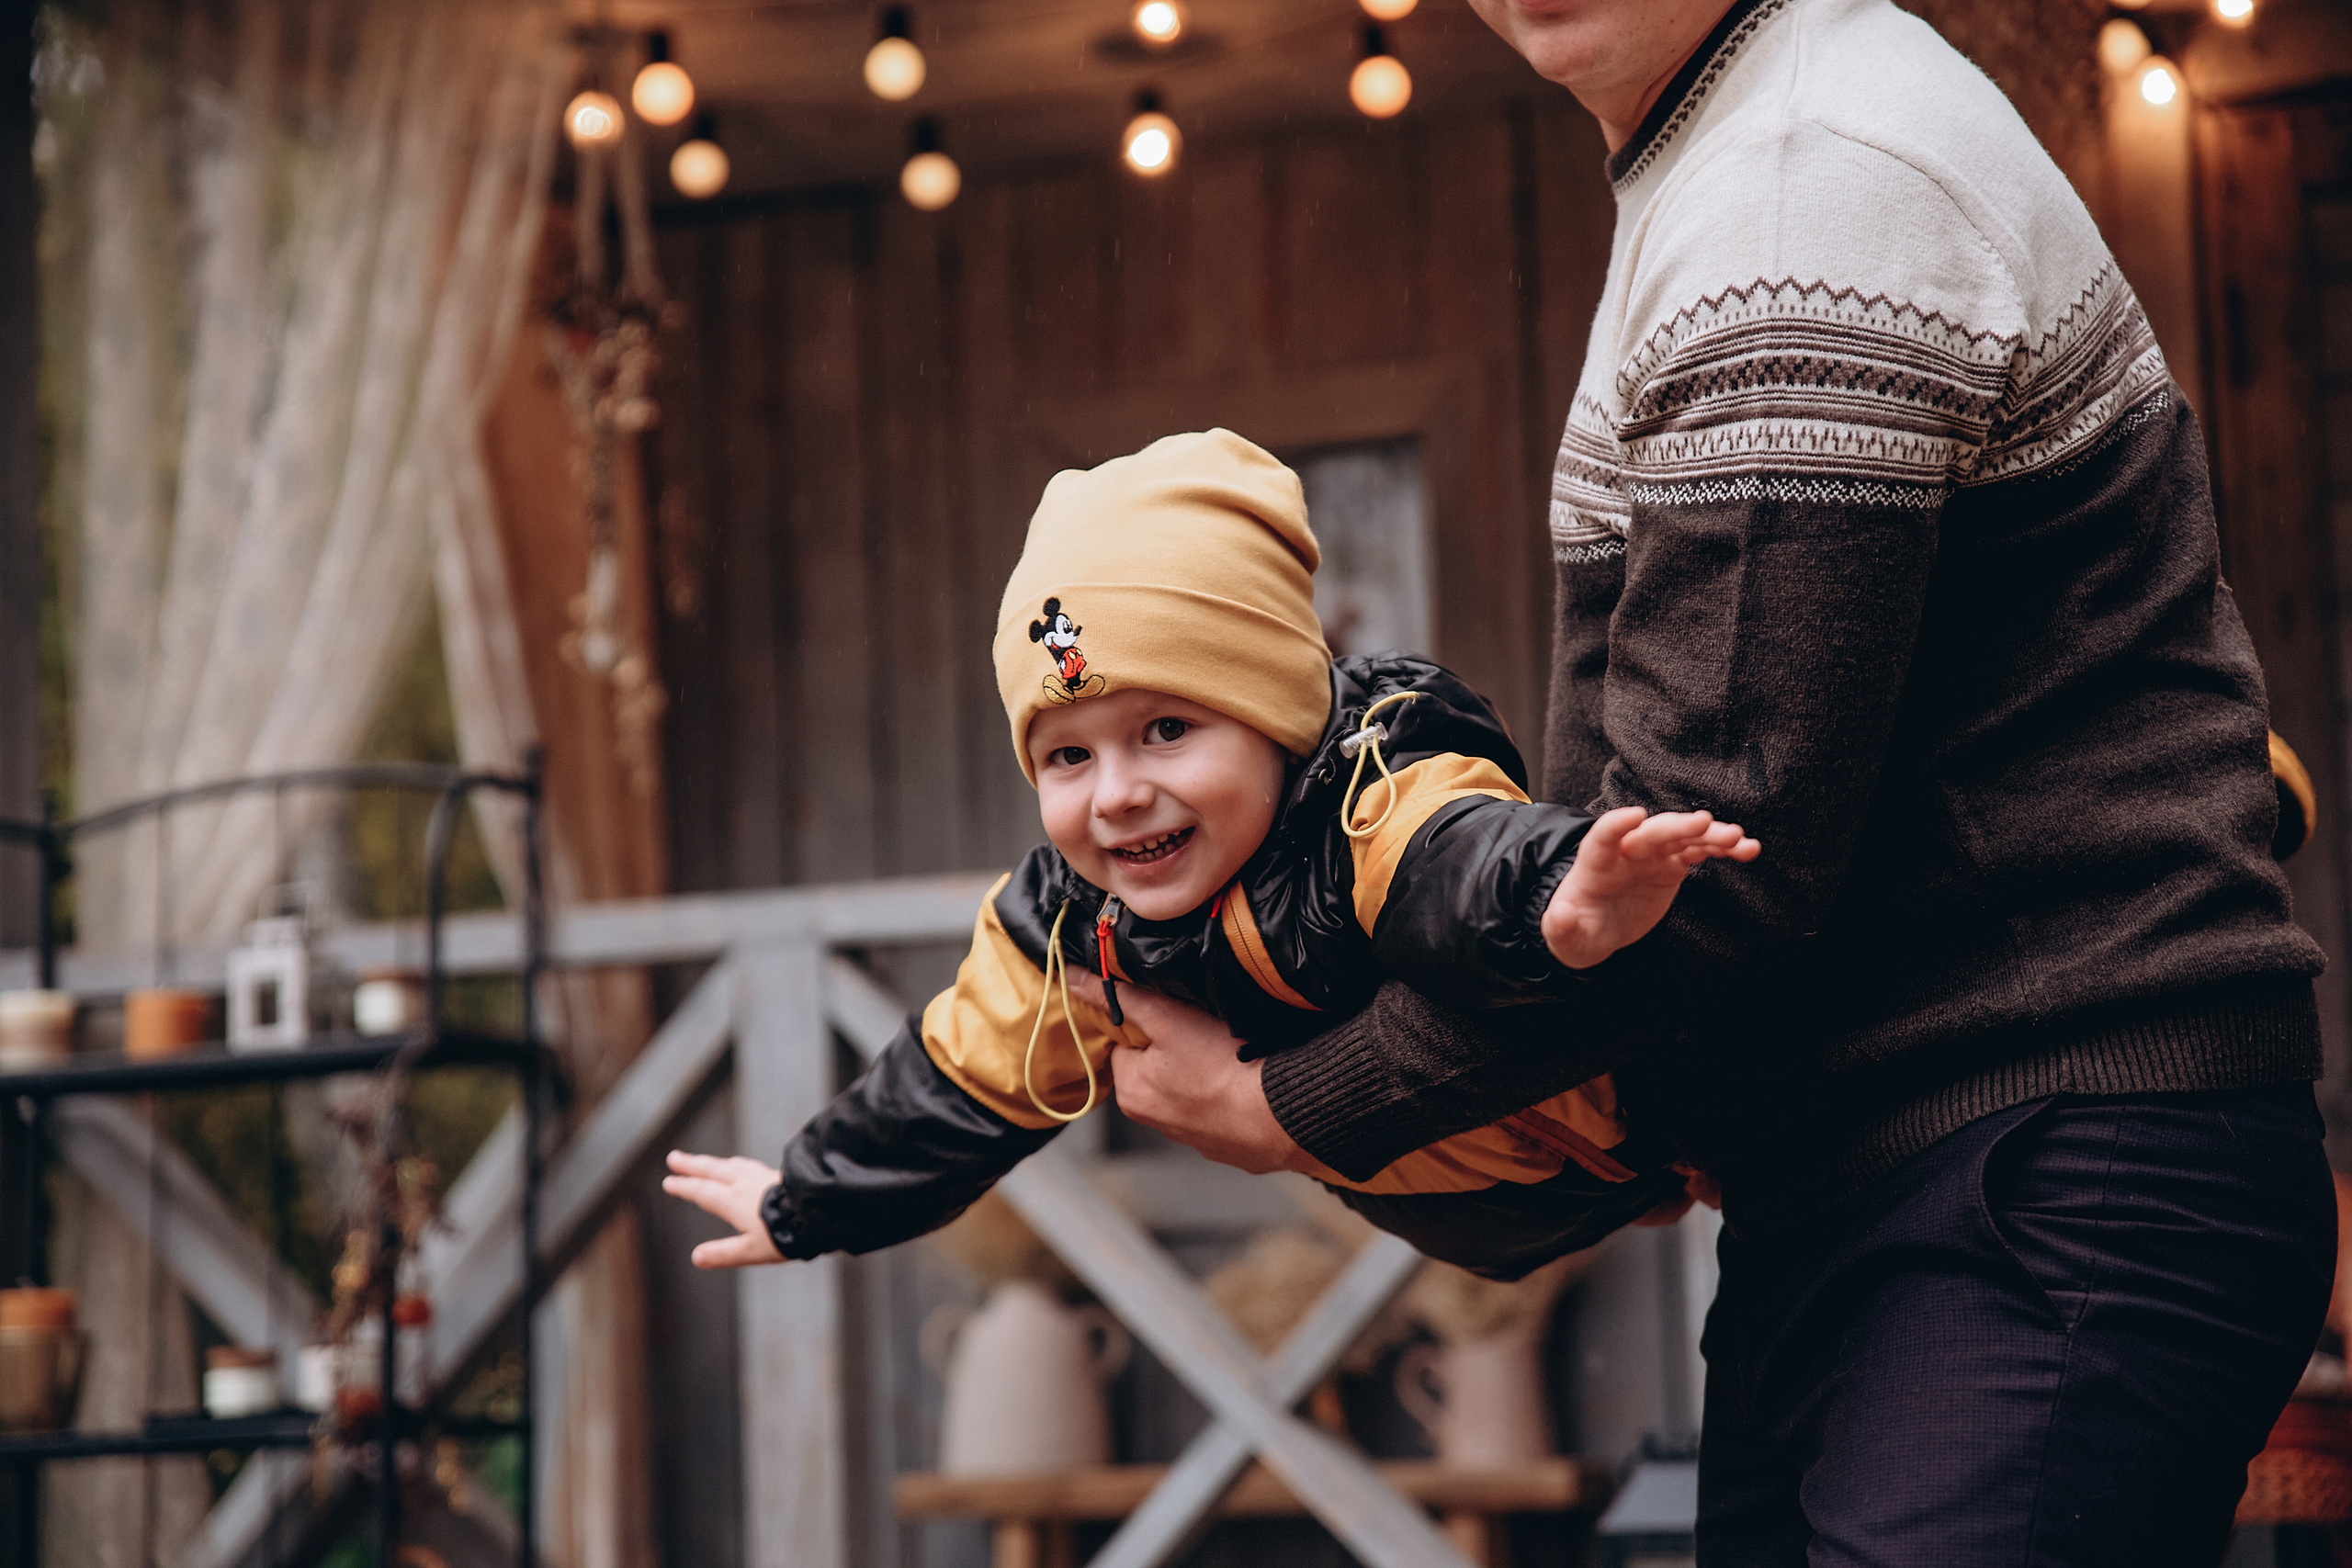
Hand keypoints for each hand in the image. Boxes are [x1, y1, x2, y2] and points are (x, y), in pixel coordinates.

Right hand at [662, 1150, 786, 1267]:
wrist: (819, 1211)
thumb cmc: (786, 1234)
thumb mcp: (751, 1250)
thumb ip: (723, 1253)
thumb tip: (696, 1257)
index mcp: (734, 1201)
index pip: (703, 1192)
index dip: (684, 1187)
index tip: (669, 1181)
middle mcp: (745, 1184)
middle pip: (713, 1170)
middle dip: (692, 1165)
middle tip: (674, 1157)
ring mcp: (762, 1176)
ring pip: (732, 1165)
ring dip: (715, 1162)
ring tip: (707, 1161)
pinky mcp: (778, 1175)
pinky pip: (750, 1165)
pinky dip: (738, 1164)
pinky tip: (744, 1166)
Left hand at [1065, 972, 1315, 1175]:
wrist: (1286, 1114)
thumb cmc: (1225, 1065)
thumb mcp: (1167, 1018)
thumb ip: (1120, 998)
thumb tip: (1073, 977)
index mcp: (1132, 1093)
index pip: (1126, 1046)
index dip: (1149, 1023)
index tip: (1176, 1013)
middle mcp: (1156, 1123)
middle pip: (1159, 1068)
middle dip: (1180, 1049)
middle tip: (1210, 1031)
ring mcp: (1197, 1139)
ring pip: (1193, 1090)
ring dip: (1208, 1072)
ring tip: (1234, 1054)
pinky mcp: (1232, 1147)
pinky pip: (1226, 1111)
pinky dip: (1235, 1095)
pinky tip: (1251, 1079)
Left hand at [1542, 805, 1759, 969]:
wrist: (1597, 929)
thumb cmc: (1578, 929)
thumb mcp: (1565, 936)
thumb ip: (1560, 927)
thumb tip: (1559, 916)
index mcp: (1594, 865)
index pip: (1602, 837)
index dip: (1616, 825)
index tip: (1636, 815)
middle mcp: (1625, 853)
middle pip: (1650, 833)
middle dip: (1676, 826)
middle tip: (1705, 823)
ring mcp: (1650, 856)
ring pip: (1681, 837)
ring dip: (1709, 835)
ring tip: (1737, 838)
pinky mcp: (1671, 865)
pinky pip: (1699, 851)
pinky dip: (1723, 849)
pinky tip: (1748, 849)